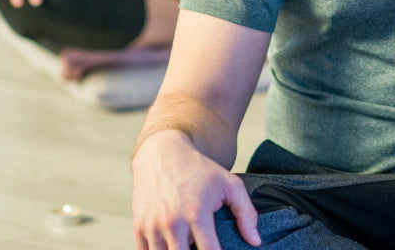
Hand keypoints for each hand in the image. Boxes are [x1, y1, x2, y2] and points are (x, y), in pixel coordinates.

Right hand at [133, 130, 259, 249]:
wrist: (163, 154)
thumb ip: (246, 213)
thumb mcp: (230, 184)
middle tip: (203, 247)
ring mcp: (153, 226)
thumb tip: (256, 241)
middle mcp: (173, 223)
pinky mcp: (139, 228)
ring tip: (189, 245)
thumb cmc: (201, 170)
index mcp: (197, 214)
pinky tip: (172, 246)